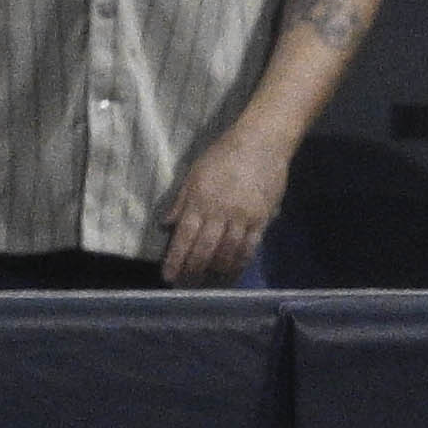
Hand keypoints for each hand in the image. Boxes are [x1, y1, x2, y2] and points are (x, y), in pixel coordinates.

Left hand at [159, 111, 299, 284]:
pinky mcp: (262, 219)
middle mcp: (219, 213)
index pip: (183, 237)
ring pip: (227, 253)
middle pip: (204, 250)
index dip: (175, 260)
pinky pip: (250, 247)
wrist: (261, 142)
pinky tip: (233, 271)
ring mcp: (242, 218)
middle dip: (193, 270)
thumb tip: (166, 225)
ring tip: (209, 281)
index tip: (168, 276)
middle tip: (187, 285)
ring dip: (216, 270)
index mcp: (199, 201)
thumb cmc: (224, 154)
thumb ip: (181, 201)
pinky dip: (240, 262)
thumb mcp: (195, 173)